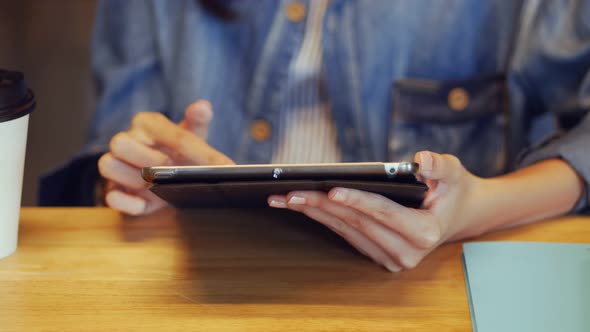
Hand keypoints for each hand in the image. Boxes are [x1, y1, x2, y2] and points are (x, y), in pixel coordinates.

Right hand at [98, 100, 233, 214]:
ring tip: (157, 185)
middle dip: (149, 158)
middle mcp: (126, 141)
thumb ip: (198, 120)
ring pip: (108, 165)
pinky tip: (142, 204)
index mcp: (147, 123)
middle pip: (120, 142)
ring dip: (134, 178)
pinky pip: (111, 196)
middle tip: (173, 169)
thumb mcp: (190, 134)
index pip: (174, 135)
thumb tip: (203, 107)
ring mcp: (116, 167)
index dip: (201, 152)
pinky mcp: (115, 191)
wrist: (163, 174)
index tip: (224, 166)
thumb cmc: (177, 150)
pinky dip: (125, 202)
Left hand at [267, 151, 483, 271]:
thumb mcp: (453, 171)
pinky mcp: (379, 255)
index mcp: (425, 232)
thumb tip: (420, 160)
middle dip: (321, 205)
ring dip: (315, 213)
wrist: (459, 214)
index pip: (384, 213)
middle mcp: (407, 252)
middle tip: (291, 192)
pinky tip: (304, 206)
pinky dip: (324, 219)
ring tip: (287, 198)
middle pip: (357, 223)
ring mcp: (392, 258)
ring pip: (346, 231)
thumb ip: (439, 165)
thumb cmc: (453, 190)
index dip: (357, 200)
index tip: (331, 190)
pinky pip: (347, 235)